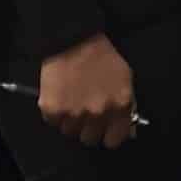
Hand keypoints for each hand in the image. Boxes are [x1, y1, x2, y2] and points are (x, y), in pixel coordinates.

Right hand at [39, 34, 137, 148]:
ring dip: (71, 120)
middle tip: (86, 113)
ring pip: (70, 132)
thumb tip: (127, 129)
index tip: (105, 130)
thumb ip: (126, 105)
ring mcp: (74, 114)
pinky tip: (61, 96)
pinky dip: (55, 113)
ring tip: (72, 100)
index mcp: (120, 106)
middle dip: (88, 128)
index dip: (109, 135)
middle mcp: (98, 113)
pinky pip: (53, 122)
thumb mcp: (125, 78)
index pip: (114, 140)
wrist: (74, 40)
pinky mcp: (52, 110)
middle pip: (90, 139)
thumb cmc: (103, 57)